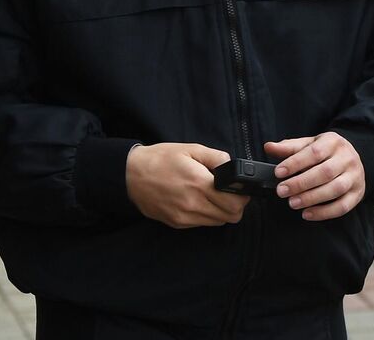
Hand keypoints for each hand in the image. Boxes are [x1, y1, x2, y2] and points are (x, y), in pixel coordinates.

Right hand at [125, 142, 248, 228]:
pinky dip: (207, 215)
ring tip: (213, 195)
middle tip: (230, 192)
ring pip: (218, 222)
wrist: (130, 175)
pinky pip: (201, 224)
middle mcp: (192, 205)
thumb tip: (234, 168)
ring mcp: (184, 217)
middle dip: (236, 205)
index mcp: (199, 184)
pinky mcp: (176, 223)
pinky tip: (199, 201)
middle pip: (231, 216)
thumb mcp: (192, 149)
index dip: (242, 196)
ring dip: (222, 211)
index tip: (240, 188)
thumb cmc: (161, 159)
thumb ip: (217, 158)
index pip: (235, 203)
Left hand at [266, 133, 365, 220]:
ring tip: (293, 203)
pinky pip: (343, 206)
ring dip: (312, 198)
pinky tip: (307, 214)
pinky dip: (324, 213)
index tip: (278, 172)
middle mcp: (347, 158)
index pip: (315, 152)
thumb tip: (268, 147)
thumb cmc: (326, 152)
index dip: (296, 163)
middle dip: (301, 183)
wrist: (352, 157)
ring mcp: (354, 176)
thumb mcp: (308, 145)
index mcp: (333, 143)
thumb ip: (288, 148)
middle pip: (325, 172)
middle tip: (282, 191)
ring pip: (335, 189)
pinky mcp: (357, 193)